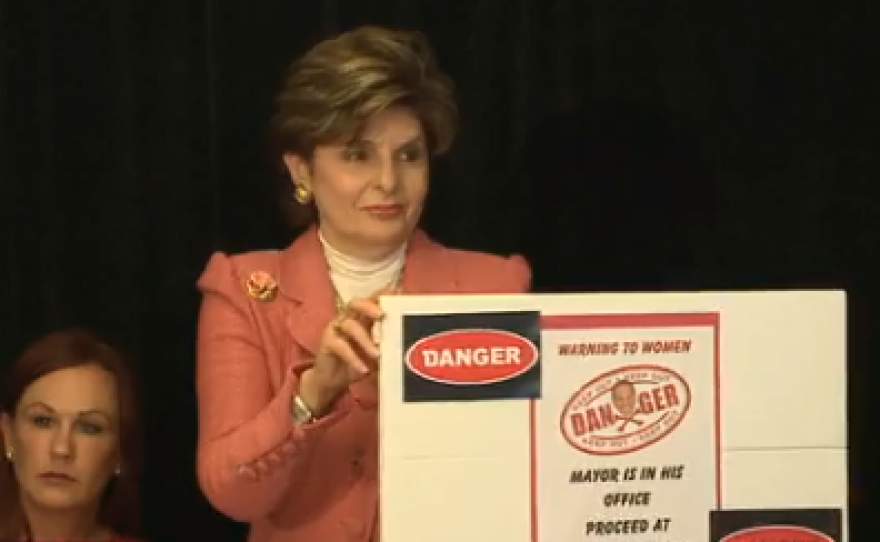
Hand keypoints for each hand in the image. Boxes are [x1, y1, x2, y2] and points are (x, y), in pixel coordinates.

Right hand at [299, 286, 396, 414]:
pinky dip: (353, 357)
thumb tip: (414, 348)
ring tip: (377, 355)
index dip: (383, 294)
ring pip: (350, 326)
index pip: (372, 300)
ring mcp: (336, 329)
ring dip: (365, 340)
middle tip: (382, 315)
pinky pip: (340, 346)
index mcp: (362, 317)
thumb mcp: (377, 355)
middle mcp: (348, 318)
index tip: (398, 292)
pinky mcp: (327, 342)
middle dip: (370, 306)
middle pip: (356, 303)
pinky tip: (363, 369)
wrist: (333, 381)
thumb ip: (389, 347)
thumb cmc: (359, 363)